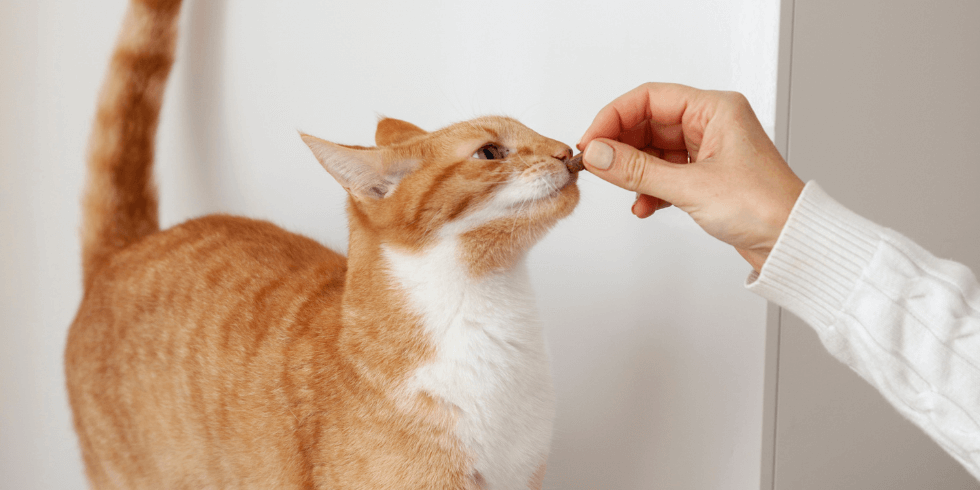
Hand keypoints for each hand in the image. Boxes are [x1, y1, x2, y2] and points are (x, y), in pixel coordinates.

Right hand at [578, 83, 804, 271]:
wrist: (792, 243)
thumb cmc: (764, 207)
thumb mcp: (691, 187)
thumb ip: (638, 170)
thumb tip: (599, 154)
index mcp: (715, 109)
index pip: (650, 98)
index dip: (614, 117)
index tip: (591, 142)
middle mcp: (711, 124)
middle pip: (648, 123)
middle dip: (621, 147)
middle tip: (597, 167)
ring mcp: (708, 151)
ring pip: (653, 151)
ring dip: (634, 172)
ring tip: (623, 191)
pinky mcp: (705, 177)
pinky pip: (664, 174)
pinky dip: (650, 189)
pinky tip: (644, 206)